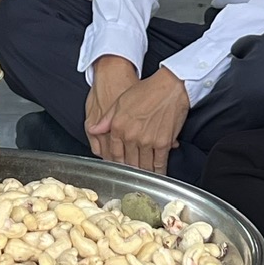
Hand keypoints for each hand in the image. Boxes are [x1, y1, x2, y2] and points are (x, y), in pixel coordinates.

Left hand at [85, 58, 188, 172]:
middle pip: (128, 163)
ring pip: (143, 165)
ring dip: (144, 174)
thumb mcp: (120, 102)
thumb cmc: (146, 91)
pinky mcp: (163, 143)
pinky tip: (158, 174)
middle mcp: (131, 136)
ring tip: (144, 178)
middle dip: (130, 171)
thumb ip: (106, 119)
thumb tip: (94, 130)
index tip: (119, 169)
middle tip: (132, 177)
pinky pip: (159, 162)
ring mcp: (147, 141)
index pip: (114, 154)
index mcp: (118, 127)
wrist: (169, 86)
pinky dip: (158, 171)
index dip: (116, 164)